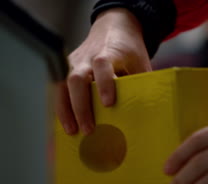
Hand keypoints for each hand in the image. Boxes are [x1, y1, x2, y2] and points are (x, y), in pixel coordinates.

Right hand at [56, 8, 150, 134]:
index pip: (103, 66)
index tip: (109, 103)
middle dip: (81, 106)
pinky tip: (66, 124)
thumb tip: (146, 113)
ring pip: (63, 85)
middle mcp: (86, 57)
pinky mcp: (67, 69)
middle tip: (89, 129)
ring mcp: (74, 62)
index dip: (105, 84)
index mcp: (108, 52)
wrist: (113, 26)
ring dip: (66, 110)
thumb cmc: (129, 49)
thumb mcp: (140, 62)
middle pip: (77, 79)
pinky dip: (61, 107)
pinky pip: (59, 89)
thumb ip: (141, 84)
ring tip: (73, 131)